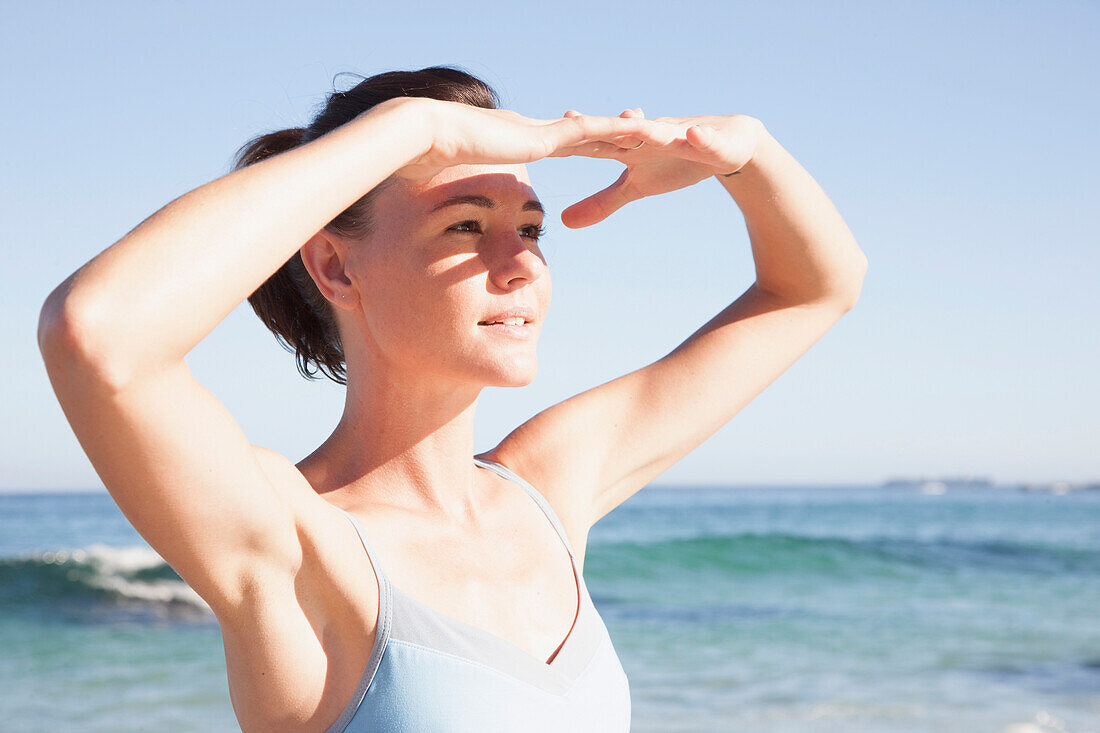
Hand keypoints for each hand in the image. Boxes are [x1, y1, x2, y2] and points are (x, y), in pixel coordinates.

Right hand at [377, 97, 657, 182]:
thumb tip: (455, 217)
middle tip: (657, 138)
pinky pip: (594, 133)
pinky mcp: (545, 136)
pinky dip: (623, 133)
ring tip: (670, 135)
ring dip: (635, 133)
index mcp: (525, 141)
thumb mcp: (454, 188)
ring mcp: (544, 131)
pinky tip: (651, 135)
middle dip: (625, 137)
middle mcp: (540, 131)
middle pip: (594, 134)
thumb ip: (464, 196)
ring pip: (602, 130)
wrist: (421, 139)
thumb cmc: (428, 164)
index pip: (570, 144)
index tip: (619, 150)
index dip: (597, 145)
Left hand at [555, 108, 764, 227]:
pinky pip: (703, 138)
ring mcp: (677, 133)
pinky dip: (698, 136)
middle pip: (619, 130)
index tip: (537, 141)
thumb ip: (601, 203)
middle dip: (597, 125)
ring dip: (646, 124)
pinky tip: (694, 136)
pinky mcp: (708, 138)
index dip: (566, 143)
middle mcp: (647, 134)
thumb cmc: (674, 162)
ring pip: (659, 128)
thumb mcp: (636, 188)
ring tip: (631, 118)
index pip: (592, 143)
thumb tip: (563, 222)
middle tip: (570, 119)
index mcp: (626, 146)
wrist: (725, 148)